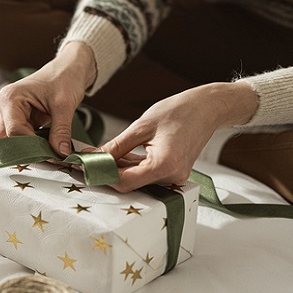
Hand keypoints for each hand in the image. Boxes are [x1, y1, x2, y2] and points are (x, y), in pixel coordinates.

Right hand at [0, 42, 96, 156]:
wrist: (69, 69)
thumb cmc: (64, 78)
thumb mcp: (64, 105)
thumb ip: (61, 131)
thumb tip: (60, 154)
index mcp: (10, 99)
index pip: (14, 132)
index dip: (31, 147)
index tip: (51, 155)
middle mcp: (5, 107)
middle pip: (8, 139)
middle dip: (26, 152)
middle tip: (48, 158)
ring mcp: (11, 114)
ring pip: (13, 142)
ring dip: (30, 150)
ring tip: (50, 154)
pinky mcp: (20, 120)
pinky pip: (22, 139)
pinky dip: (34, 146)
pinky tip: (48, 149)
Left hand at [97, 82, 257, 191]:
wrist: (208, 108)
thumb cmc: (179, 112)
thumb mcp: (141, 126)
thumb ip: (116, 146)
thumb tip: (93, 157)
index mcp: (164, 165)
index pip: (124, 182)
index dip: (102, 176)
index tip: (84, 167)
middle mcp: (172, 177)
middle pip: (130, 184)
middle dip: (107, 172)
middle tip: (87, 160)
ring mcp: (174, 178)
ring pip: (137, 180)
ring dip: (118, 169)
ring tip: (101, 155)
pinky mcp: (173, 173)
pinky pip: (146, 175)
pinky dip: (131, 166)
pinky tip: (118, 155)